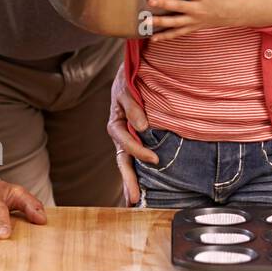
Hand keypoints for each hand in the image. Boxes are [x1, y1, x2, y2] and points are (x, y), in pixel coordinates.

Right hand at [107, 64, 157, 205]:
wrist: (134, 70)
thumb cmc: (129, 79)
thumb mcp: (126, 89)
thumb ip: (132, 106)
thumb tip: (141, 127)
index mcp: (116, 124)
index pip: (124, 145)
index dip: (138, 153)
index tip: (154, 159)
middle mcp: (121, 134)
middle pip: (123, 161)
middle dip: (128, 180)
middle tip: (134, 200)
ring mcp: (127, 137)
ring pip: (127, 161)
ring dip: (131, 180)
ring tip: (134, 200)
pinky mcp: (136, 135)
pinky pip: (136, 154)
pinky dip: (138, 170)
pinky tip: (144, 186)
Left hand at [145, 0, 241, 41]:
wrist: (234, 13)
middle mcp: (198, 9)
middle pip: (178, 7)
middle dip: (164, 5)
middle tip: (151, 2)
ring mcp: (194, 20)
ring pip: (175, 22)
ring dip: (160, 22)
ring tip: (146, 21)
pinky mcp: (193, 27)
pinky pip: (178, 33)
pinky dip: (165, 36)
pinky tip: (153, 37)